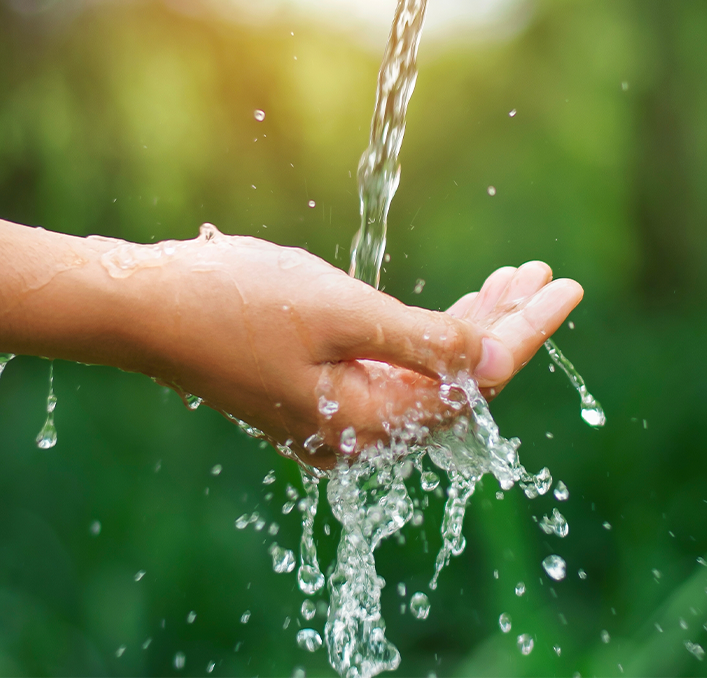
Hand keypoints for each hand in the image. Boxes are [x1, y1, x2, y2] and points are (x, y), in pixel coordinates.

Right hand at [126, 229, 582, 466]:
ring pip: (427, 370)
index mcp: (367, 423)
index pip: (473, 383)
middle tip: (544, 274)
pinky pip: (392, 365)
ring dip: (469, 322)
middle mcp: (356, 431)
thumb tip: (492, 356)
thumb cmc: (236, 303)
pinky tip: (457, 304)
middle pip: (456, 380)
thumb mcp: (343, 313)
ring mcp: (334, 412)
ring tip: (513, 277)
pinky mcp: (315, 388)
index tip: (564, 288)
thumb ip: (424, 340)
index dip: (525, 333)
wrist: (142, 306)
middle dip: (503, 324)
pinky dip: (426, 331)